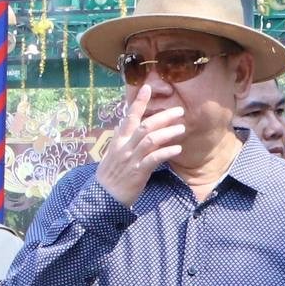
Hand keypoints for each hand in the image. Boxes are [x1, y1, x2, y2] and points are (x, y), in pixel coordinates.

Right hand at [95, 84, 185, 207]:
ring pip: (150, 140)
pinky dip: (166, 152)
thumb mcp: (112, 155)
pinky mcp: (138, 172)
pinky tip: (177, 148)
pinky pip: (154, 159)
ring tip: (182, 128)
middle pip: (144, 126)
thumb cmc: (110, 176)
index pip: (129, 117)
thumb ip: (121, 140)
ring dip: (167, 132)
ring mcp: (131, 159)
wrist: (103, 197)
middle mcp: (124, 147)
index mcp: (118, 141)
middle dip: (163, 117)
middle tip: (179, 111)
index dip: (138, 102)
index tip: (147, 87)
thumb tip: (124, 126)